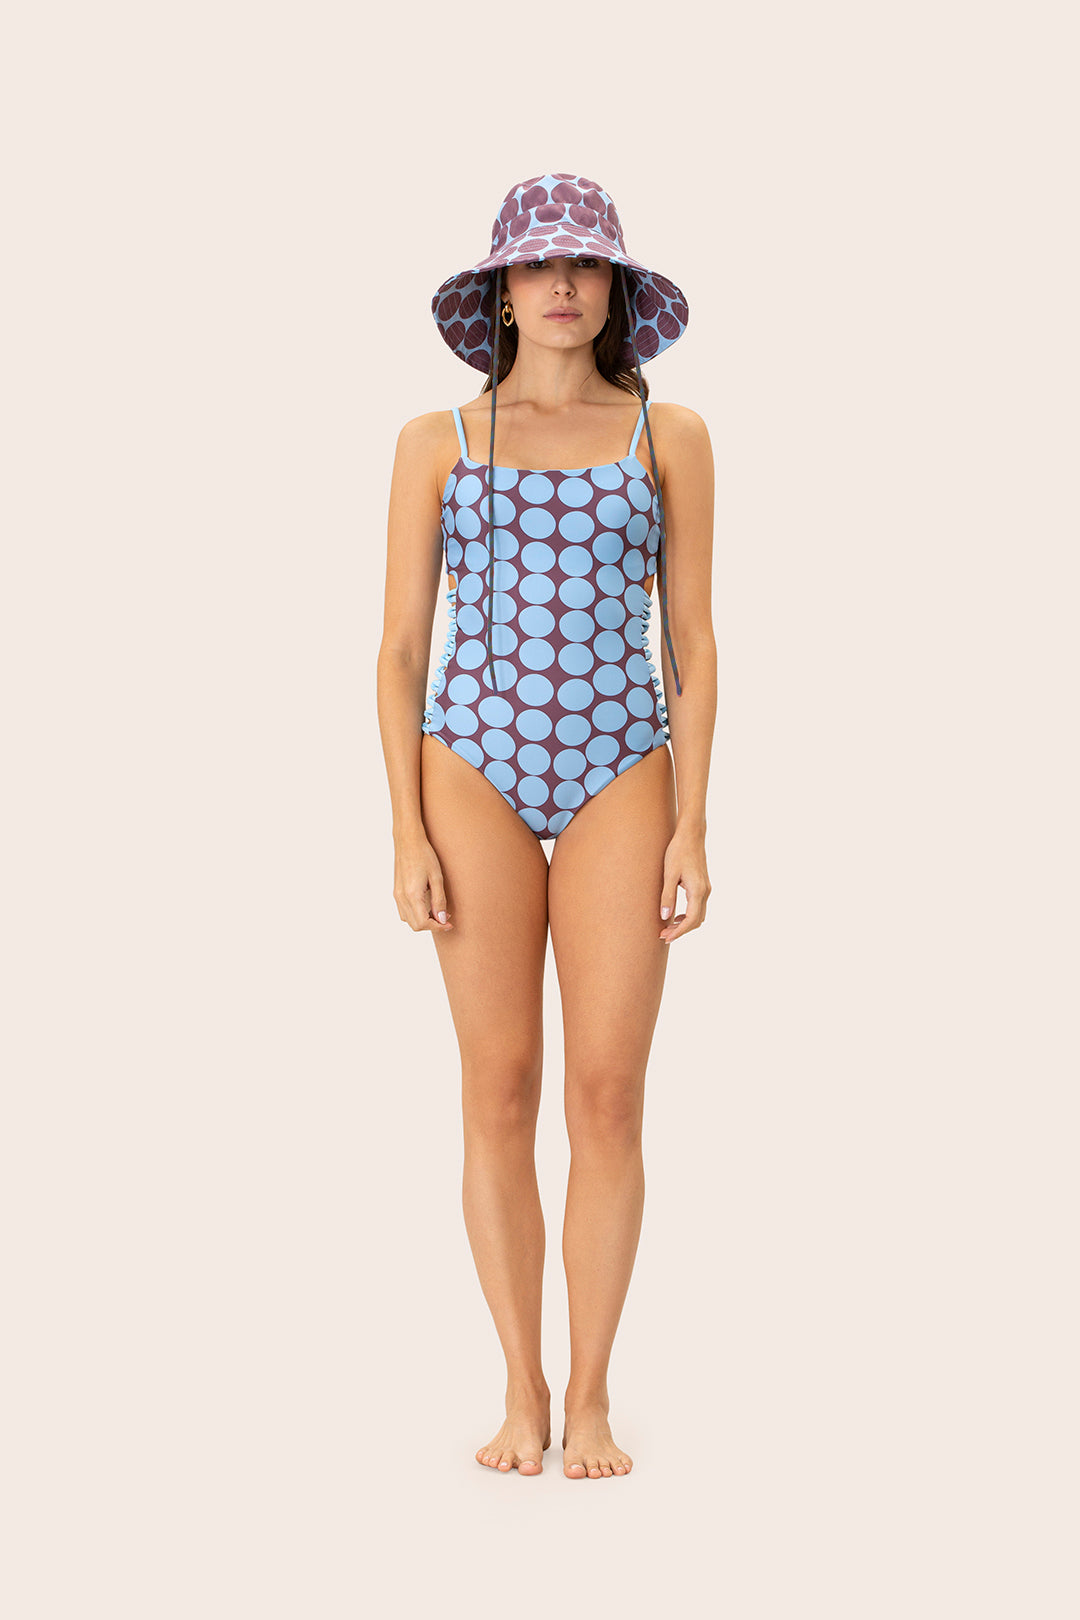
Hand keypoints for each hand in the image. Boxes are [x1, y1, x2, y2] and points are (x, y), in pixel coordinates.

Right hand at [394, 833, 453, 932]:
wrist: (408, 841)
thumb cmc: (424, 855)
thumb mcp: (437, 878)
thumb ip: (439, 900)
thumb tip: (442, 919)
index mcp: (412, 895)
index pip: (423, 923)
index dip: (438, 927)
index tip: (449, 924)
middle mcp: (401, 898)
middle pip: (415, 925)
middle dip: (431, 926)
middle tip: (446, 919)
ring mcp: (397, 895)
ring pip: (408, 920)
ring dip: (423, 921)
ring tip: (437, 912)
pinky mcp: (396, 891)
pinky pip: (403, 911)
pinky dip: (415, 915)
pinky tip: (426, 906)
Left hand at [659, 827, 710, 942]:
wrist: (691, 835)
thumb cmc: (678, 851)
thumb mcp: (669, 873)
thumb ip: (667, 896)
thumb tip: (665, 916)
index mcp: (697, 890)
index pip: (690, 920)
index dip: (678, 932)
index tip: (665, 937)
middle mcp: (705, 891)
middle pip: (696, 921)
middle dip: (681, 930)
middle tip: (663, 934)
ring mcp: (706, 888)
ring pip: (699, 915)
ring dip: (685, 924)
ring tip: (668, 926)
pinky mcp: (703, 884)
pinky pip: (698, 906)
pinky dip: (689, 915)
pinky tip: (676, 914)